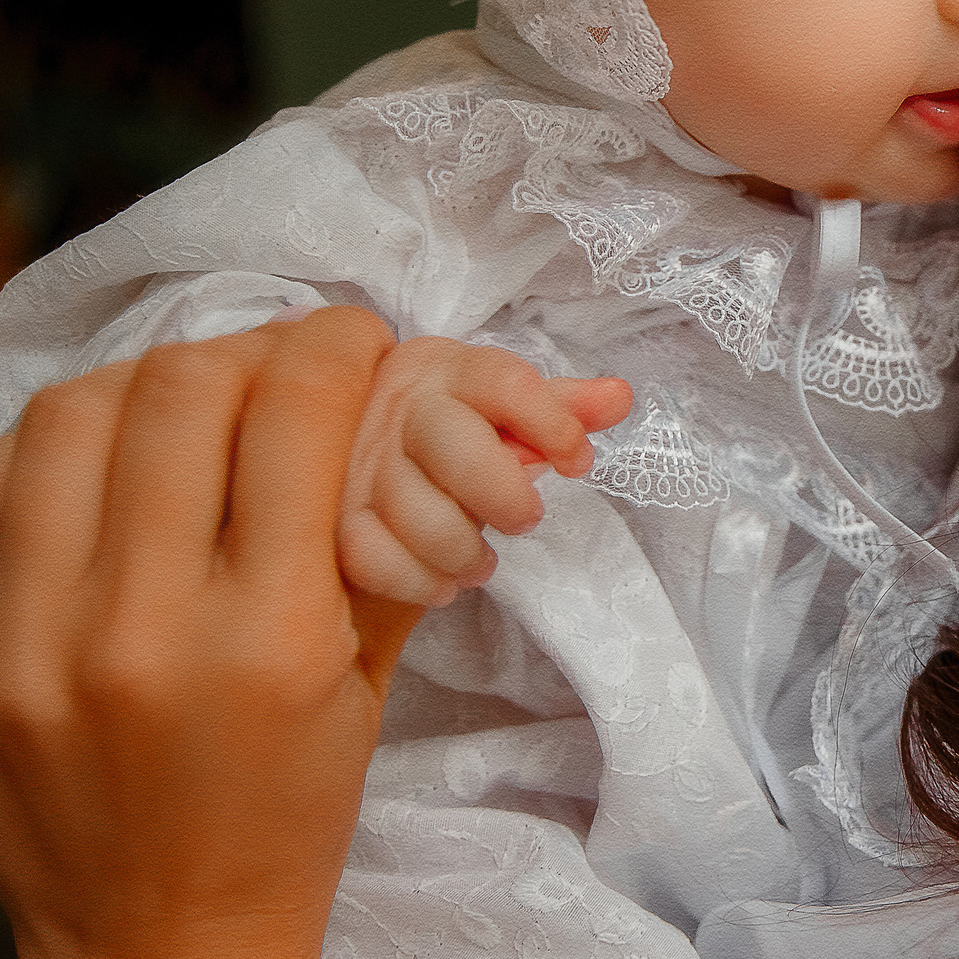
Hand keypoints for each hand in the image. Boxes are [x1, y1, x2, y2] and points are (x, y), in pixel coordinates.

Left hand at [0, 307, 405, 958]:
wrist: (158, 951)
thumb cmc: (287, 817)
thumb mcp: (366, 684)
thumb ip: (378, 532)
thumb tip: (397, 391)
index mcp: (271, 641)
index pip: (296, 413)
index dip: (334, 343)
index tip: (351, 335)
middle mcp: (139, 637)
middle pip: (180, 392)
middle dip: (245, 350)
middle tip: (269, 366)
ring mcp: (21, 654)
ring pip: (66, 421)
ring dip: (136, 388)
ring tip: (172, 407)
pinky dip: (29, 463)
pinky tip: (79, 481)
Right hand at [336, 337, 633, 605]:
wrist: (347, 425)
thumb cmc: (447, 420)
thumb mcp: (500, 401)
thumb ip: (560, 405)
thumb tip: (621, 397)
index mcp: (451, 373)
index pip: (507, 384)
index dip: (554, 425)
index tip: (580, 463)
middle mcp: (403, 410)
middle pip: (457, 448)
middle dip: (503, 496)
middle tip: (525, 519)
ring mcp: (363, 462)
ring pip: (414, 512)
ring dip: (462, 551)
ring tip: (481, 564)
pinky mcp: (337, 514)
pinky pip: (369, 554)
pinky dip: (415, 580)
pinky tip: (441, 584)